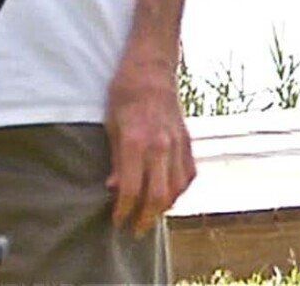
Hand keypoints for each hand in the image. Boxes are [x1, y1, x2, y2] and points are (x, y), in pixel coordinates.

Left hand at [105, 58, 194, 234]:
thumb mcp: (110, 123)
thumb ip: (115, 158)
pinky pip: (188, 176)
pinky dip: (179, 191)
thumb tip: (114, 188)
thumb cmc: (123, 93)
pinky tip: (167, 196)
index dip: (124, 209)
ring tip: (148, 216)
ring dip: (163, 208)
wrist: (152, 69)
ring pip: (177, 190)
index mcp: (136, 142)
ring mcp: (179, 146)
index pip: (131, 188)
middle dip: (145, 217)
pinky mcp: (189, 143)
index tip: (116, 221)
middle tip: (134, 229)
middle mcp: (161, 147)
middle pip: (158, 196)